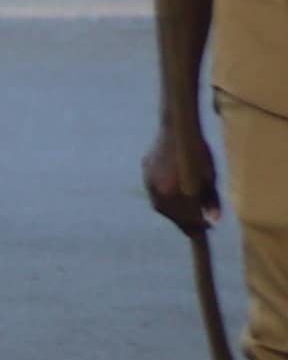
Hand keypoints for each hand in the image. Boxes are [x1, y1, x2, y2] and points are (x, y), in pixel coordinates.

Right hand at [152, 118, 224, 234]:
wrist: (176, 128)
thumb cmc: (197, 151)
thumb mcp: (210, 176)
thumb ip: (211, 199)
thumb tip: (214, 219)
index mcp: (171, 193)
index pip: (183, 218)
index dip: (195, 227)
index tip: (205, 232)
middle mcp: (155, 190)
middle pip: (169, 214)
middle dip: (183, 221)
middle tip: (197, 225)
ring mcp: (148, 181)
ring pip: (159, 204)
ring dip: (173, 211)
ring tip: (186, 212)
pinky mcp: (145, 172)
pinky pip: (155, 192)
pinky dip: (165, 198)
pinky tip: (175, 195)